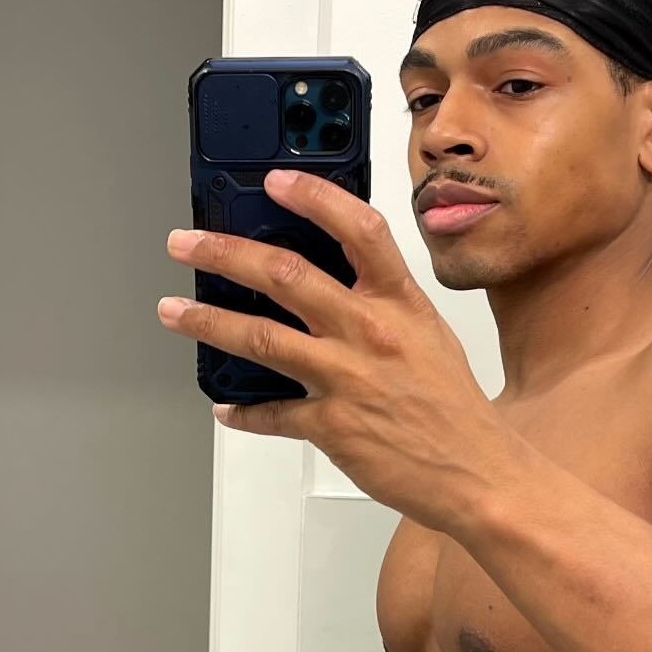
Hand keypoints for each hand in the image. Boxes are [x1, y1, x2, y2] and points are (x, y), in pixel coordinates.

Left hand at [158, 169, 520, 532]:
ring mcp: (346, 378)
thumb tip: (328, 279)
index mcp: (398, 302)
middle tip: (187, 243)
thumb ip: (382, 301)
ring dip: (208, 321)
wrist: (477, 471)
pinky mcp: (331, 426)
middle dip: (224, 253)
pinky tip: (226, 406)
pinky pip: (272, 413)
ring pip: (261, 337)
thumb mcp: (427, 333)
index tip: (275, 181)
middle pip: (285, 274)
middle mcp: (368, 332)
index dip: (314, 197)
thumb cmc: (453, 406)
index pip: (357, 229)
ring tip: (175, 311)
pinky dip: (243, 410)